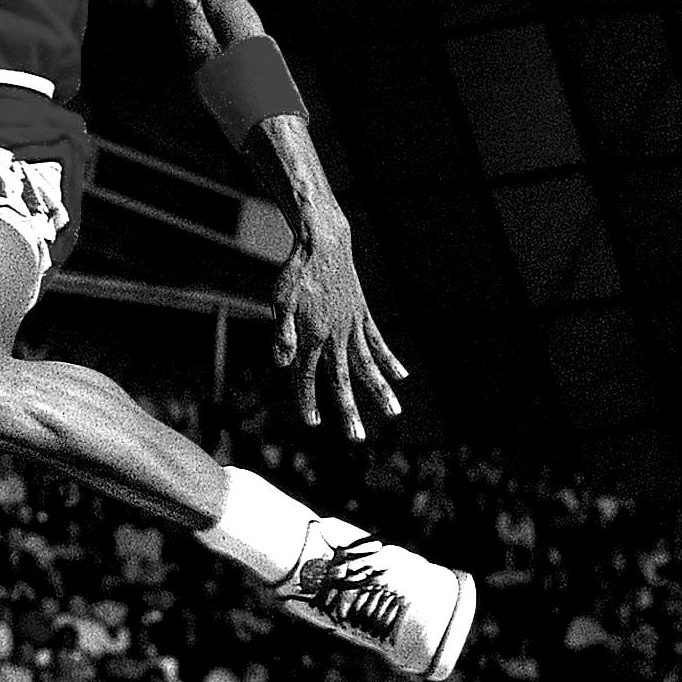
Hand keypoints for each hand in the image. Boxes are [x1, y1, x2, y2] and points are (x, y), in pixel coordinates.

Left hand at [268, 215, 406, 442]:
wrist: (323, 244)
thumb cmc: (294, 273)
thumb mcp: (279, 303)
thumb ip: (282, 335)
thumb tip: (282, 365)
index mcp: (312, 337)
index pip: (308, 377)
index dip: (308, 401)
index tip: (312, 424)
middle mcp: (335, 336)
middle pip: (343, 380)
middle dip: (350, 410)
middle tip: (358, 438)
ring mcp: (352, 326)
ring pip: (368, 364)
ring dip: (380, 390)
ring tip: (395, 413)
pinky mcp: (363, 314)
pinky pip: (379, 341)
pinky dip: (390, 359)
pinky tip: (402, 376)